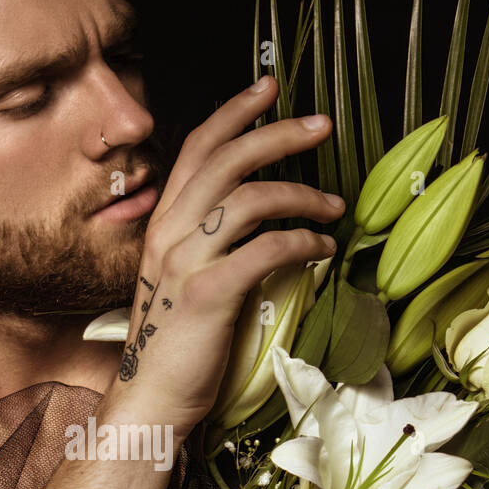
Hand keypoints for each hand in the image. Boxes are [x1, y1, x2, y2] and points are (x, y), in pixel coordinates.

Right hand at [107, 78, 343, 438]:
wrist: (152, 401)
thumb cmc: (179, 346)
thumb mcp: (186, 280)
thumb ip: (211, 243)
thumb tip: (260, 214)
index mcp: (163, 224)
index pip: (197, 149)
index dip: (234, 112)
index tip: (271, 87)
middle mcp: (168, 234)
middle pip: (227, 159)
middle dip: (278, 133)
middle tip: (323, 125)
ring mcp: (184, 263)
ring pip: (248, 198)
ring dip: (302, 194)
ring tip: (336, 205)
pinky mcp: (206, 295)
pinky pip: (264, 250)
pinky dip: (301, 240)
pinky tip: (322, 247)